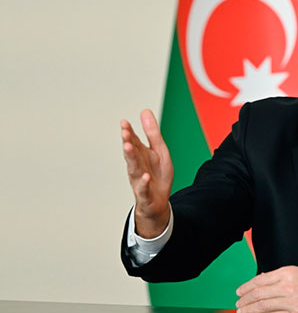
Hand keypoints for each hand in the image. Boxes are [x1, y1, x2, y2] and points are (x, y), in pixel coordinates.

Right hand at [121, 109, 173, 237]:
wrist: (157, 202)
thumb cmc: (157, 174)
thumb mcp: (159, 151)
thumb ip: (152, 132)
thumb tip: (145, 110)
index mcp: (141, 155)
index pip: (134, 142)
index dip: (129, 132)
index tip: (124, 122)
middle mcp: (137, 166)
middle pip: (132, 153)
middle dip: (128, 142)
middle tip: (124, 132)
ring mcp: (140, 180)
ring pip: (134, 168)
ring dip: (131, 158)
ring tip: (128, 147)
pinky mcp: (146, 194)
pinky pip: (144, 189)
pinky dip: (144, 183)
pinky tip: (145, 177)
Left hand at [235, 266, 297, 312]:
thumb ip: (281, 276)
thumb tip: (263, 280)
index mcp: (288, 273)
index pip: (260, 280)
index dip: (246, 286)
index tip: (240, 290)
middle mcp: (288, 286)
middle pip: (259, 293)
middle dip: (245, 298)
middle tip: (238, 301)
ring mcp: (292, 302)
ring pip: (264, 305)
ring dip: (249, 308)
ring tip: (241, 310)